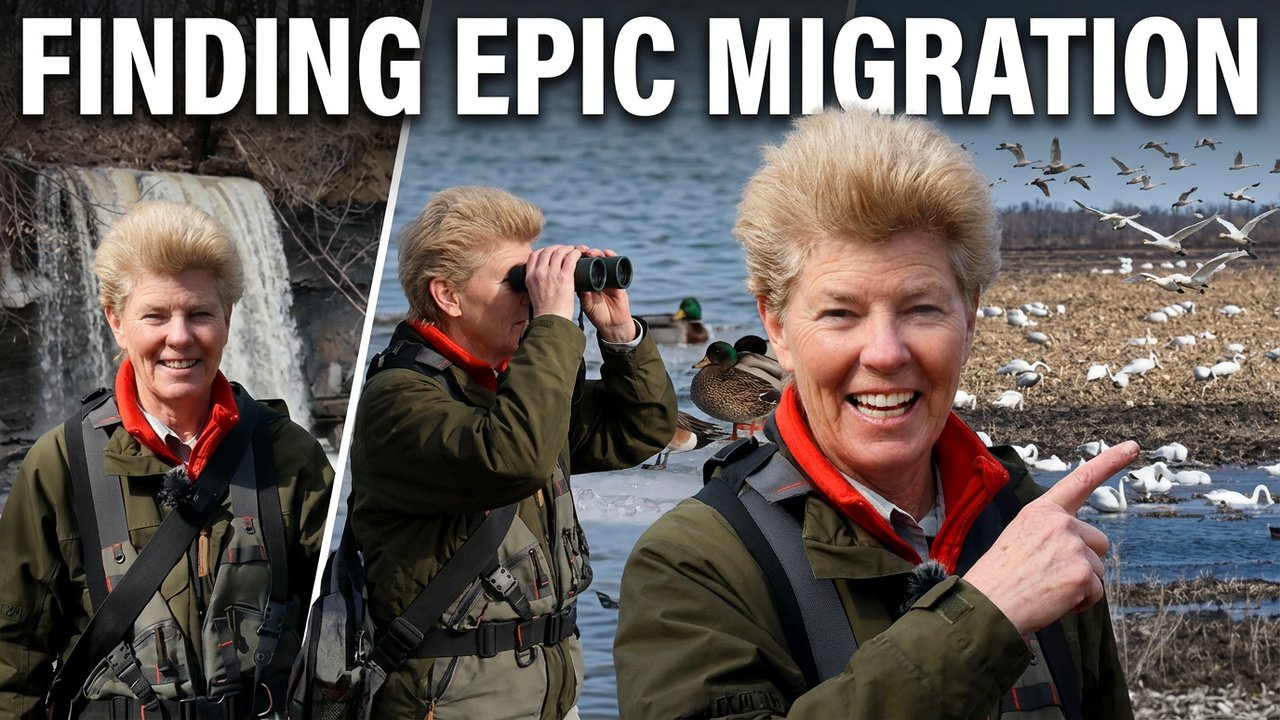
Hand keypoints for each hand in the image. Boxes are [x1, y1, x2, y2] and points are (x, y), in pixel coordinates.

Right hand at [523, 245, 580, 319]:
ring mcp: (551, 274)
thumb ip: (536, 284)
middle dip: (556, 248)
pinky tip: (578, 254)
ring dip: (566, 248)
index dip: (544, 250)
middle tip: (564, 250)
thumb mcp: (533, 294)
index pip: (534, 255)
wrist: (551, 320)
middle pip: (547, 251)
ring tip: (572, 250)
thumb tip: (541, 280)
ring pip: (559, 252)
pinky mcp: (564, 277)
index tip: (551, 252)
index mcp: (529, 277)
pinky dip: (575, 253)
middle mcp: (539, 273)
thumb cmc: (545, 311)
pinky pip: (570, 259)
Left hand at [578, 246, 635, 342]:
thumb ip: (582, 293)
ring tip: (592, 252)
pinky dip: (612, 256)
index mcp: (586, 281)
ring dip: (597, 253)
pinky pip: (616, 264)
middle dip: (585, 253)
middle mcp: (596, 276)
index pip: (581, 265)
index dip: (576, 258)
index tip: (570, 253)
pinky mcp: (618, 279)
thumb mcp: (586, 303)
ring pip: (602, 259)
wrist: (612, 323)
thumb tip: (574, 280)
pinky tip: (607, 252)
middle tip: (580, 250)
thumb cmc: (597, 314)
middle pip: (590, 259)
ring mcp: (607, 276)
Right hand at [963, 441, 1139, 634]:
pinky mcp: (1083, 574)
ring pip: (1097, 569)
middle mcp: (1060, 523)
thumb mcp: (1018, 537)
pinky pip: (1097, 593)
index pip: (1080, 480)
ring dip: (1080, 584)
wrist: (986, 606)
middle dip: (1083, 561)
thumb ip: (1050, 532)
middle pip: (1097, 541)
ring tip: (1045, 589)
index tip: (1133, 447)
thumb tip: (1079, 547)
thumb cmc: (997, 577)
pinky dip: (1081, 603)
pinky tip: (1054, 602)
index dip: (1110, 461)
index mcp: (1040, 510)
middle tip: (1047, 576)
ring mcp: (1073, 547)